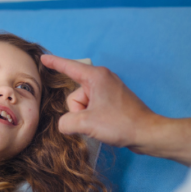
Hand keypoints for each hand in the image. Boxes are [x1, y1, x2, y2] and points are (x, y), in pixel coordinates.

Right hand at [40, 55, 190, 165]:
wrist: (147, 133)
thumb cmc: (121, 124)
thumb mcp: (86, 124)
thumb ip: (66, 122)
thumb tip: (65, 124)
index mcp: (96, 77)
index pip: (69, 67)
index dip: (54, 63)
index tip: (43, 58)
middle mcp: (102, 79)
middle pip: (74, 95)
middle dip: (78, 111)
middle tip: (94, 120)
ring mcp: (108, 90)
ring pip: (83, 104)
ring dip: (87, 117)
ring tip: (103, 124)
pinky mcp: (113, 101)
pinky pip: (92, 108)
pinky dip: (94, 118)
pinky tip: (105, 125)